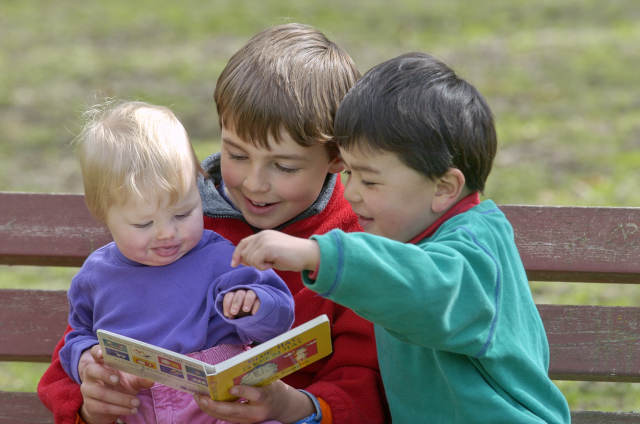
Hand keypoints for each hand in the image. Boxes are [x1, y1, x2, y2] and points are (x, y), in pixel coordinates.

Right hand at [78, 345, 153, 423]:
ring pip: (100, 392)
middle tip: (117, 379)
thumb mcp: (132, 380)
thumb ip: (140, 378)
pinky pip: (103, 407)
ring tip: (137, 402)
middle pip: (92, 370)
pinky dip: (119, 409)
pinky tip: (132, 410)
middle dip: (104, 374)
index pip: (96, 352)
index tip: (103, 353)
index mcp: (102, 362)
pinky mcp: (90, 404)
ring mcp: (88, 389)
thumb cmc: (122, 385)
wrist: (111, 406)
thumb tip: (151, 379)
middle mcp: (91, 373)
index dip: (98, 351)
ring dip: (121, 398)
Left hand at [194, 380, 314, 423]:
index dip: (243, 392)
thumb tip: (235, 365)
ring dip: (209, 408)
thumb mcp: (270, 379)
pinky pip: (225, 417)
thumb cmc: (274, 388)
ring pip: (226, 416)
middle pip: (234, 411)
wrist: (282, 407)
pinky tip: (204, 401)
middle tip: (200, 395)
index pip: (255, 396)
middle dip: (215, 404)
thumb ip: (255, 375)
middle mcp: (257, 412)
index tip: (231, 388)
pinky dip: (213, 410)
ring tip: (198, 397)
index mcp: (266, 397)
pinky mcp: (243, 422)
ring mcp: (249, 420)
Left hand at [223, 289, 260, 317]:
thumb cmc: (240, 313)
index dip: (227, 305)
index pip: (229, 296)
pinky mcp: (261, 299)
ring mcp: (253, 295)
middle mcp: (243, 293)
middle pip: (240, 294)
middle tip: (234, 312)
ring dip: (247, 301)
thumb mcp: (234, 313)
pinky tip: (253, 313)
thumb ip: (231, 313)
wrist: (253, 311)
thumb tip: (229, 316)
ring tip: (245, 310)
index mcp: (234, 295)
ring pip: (250, 294)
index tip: (227, 315)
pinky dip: (256, 306)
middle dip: (236, 303)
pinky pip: (258, 300)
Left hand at [231, 230, 319, 272]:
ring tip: (273, 262)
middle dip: (252, 262)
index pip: (243, 243)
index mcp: (263, 234)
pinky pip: (256, 262)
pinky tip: (274, 263)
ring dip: (259, 265)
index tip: (234, 264)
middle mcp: (262, 235)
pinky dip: (263, 267)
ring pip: (249, 259)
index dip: (237, 253)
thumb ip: (258, 253)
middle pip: (244, 253)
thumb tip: (241, 260)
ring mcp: (264, 240)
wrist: (307, 254)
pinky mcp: (267, 247)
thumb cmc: (292, 256)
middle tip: (268, 262)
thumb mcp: (271, 252)